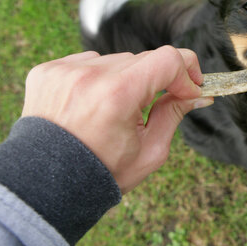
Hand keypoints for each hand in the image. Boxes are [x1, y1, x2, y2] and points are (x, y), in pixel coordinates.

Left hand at [21, 46, 212, 192]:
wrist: (46, 185)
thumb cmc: (101, 173)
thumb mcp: (150, 151)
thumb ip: (175, 113)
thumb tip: (199, 94)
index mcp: (118, 95)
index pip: (168, 60)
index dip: (188, 71)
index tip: (192, 88)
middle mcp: (90, 75)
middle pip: (144, 59)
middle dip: (158, 80)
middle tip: (158, 102)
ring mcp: (65, 70)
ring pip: (116, 61)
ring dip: (127, 79)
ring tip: (116, 110)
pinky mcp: (49, 70)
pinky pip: (89, 62)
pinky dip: (99, 78)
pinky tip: (94, 104)